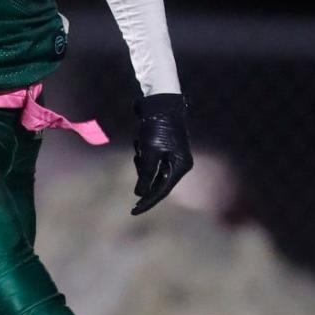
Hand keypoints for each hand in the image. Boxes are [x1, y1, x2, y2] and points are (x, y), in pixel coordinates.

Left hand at [131, 92, 192, 215]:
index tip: (133, 211)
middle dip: (143, 174)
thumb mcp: (149, 152)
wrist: (161, 103)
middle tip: (137, 159)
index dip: (147, 202)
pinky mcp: (166, 149)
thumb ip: (145, 174)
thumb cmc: (157, 128)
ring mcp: (174, 156)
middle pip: (157, 181)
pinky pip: (151, 160)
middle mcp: (180, 164)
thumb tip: (139, 194)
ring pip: (152, 170)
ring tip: (141, 142)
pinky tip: (141, 139)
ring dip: (142, 161)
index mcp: (181, 166)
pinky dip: (143, 154)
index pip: (162, 191)